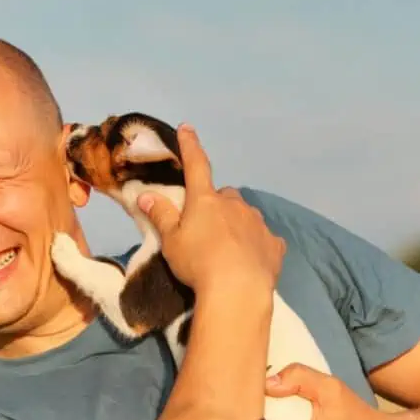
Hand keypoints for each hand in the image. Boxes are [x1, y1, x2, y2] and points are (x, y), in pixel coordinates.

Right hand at [136, 124, 285, 297]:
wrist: (237, 290)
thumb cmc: (198, 262)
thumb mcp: (171, 241)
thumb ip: (160, 216)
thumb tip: (145, 194)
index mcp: (206, 200)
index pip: (196, 165)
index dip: (190, 146)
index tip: (187, 128)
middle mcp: (235, 205)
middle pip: (224, 196)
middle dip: (217, 205)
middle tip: (206, 227)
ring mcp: (257, 223)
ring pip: (245, 215)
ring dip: (236, 224)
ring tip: (227, 249)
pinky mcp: (274, 245)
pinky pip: (264, 239)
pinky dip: (257, 245)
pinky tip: (251, 260)